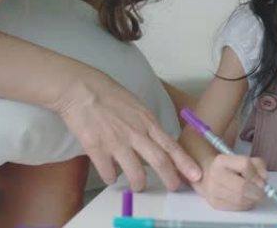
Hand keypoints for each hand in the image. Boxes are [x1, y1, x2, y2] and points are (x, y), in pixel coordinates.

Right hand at [57, 71, 201, 191]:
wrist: (80, 88)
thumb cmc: (107, 92)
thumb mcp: (136, 105)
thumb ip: (146, 124)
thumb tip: (155, 140)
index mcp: (147, 121)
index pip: (171, 145)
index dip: (185, 163)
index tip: (196, 174)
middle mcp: (136, 133)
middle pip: (160, 162)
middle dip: (170, 179)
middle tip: (174, 188)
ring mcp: (116, 142)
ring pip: (136, 173)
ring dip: (139, 183)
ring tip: (138, 186)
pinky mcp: (97, 148)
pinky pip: (108, 172)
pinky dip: (111, 178)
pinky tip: (111, 177)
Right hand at [193, 154, 267, 210]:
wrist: (210, 176)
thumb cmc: (231, 169)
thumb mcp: (245, 160)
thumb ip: (258, 165)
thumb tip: (264, 178)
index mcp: (222, 160)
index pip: (244, 165)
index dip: (256, 175)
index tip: (262, 181)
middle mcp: (215, 174)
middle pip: (242, 186)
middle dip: (256, 192)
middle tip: (262, 192)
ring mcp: (213, 189)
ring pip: (240, 199)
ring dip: (252, 199)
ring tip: (253, 195)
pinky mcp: (215, 202)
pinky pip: (236, 207)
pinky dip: (245, 205)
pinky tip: (245, 200)